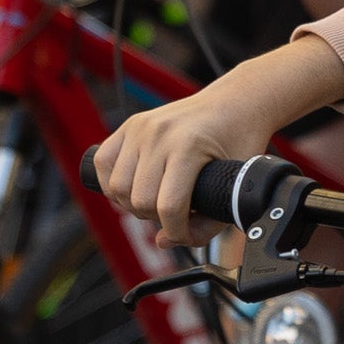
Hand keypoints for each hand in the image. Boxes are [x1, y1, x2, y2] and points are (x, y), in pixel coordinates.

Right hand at [84, 40, 343, 244]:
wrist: (237, 103)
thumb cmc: (240, 141)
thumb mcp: (235, 184)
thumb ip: (207, 222)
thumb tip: (164, 241)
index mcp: (188, 146)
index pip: (168, 207)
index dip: (177, 231)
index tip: (187, 232)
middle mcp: (159, 134)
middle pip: (140, 201)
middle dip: (156, 218)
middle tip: (174, 213)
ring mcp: (140, 127)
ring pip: (116, 187)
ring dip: (132, 204)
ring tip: (154, 201)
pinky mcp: (130, 125)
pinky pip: (102, 163)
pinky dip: (112, 183)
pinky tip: (132, 187)